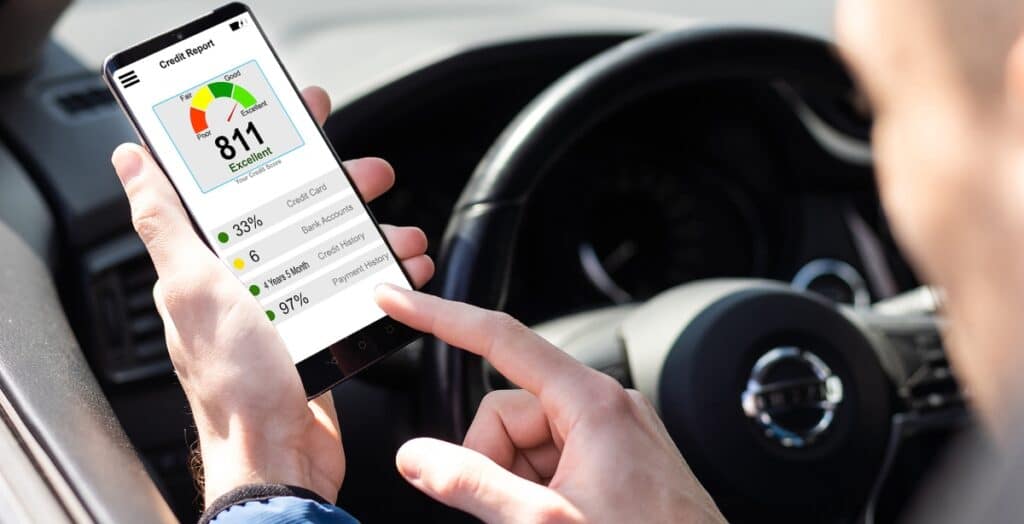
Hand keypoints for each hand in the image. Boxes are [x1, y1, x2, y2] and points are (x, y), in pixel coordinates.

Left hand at [110, 86, 433, 504]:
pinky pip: (351, 287)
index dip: (266, 144)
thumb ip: (166, 226)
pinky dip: (382, 275)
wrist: (279, 456)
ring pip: (330, 247)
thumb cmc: (235, 385)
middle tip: (369, 172)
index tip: (298, 116)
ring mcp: (283, 306)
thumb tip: (130, 164)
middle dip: (336, 185)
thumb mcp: (195, 292)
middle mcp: (243, 280)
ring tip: (400, 232)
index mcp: (207, 263)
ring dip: (370, 232)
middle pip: (293, 210)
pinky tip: (404, 269)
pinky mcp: (316, 330)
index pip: (233, 184)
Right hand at [374, 286, 725, 522]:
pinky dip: (538, 490)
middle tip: (511, 513)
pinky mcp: (616, 460)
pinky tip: (559, 518)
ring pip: (526, 442)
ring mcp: (612, 434)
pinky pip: (553, 459)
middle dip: (493, 463)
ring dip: (517, 484)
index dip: (441, 318)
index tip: (400, 301)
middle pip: (507, 411)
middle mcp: (605, 406)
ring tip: (545, 520)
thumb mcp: (546, 523)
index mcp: (592, 402)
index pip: (500, 339)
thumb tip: (416, 458)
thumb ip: (472, 485)